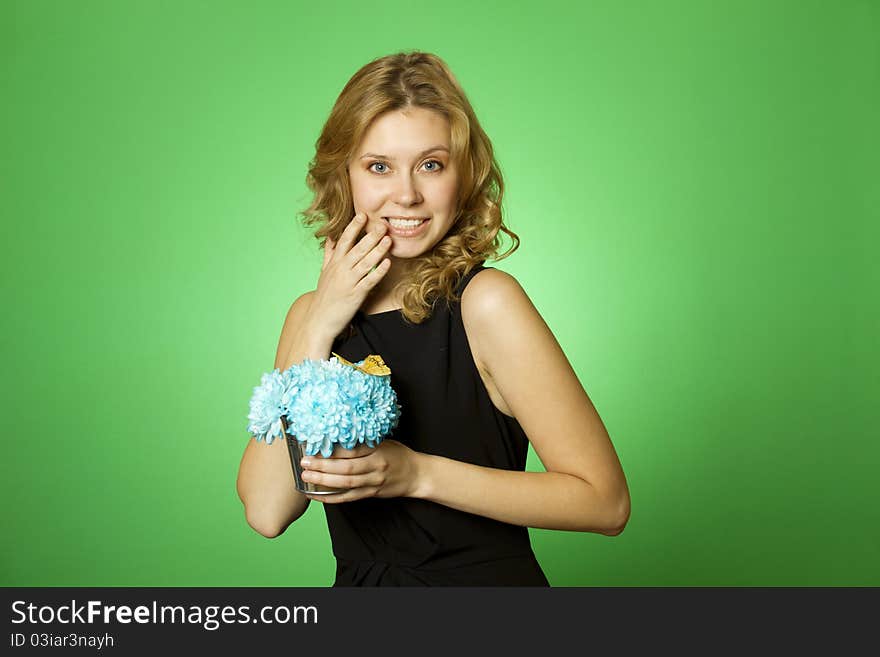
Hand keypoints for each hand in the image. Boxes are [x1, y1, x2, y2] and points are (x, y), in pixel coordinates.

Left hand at [300, 440, 422, 503]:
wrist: (417, 475)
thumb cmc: (399, 455)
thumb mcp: (384, 442)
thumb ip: (363, 443)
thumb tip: (336, 439)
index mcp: (379, 450)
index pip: (352, 450)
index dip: (332, 449)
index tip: (315, 446)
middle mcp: (376, 467)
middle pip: (346, 468)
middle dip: (323, 465)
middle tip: (305, 462)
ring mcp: (373, 483)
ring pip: (346, 483)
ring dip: (324, 480)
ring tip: (307, 475)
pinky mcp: (371, 494)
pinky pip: (348, 497)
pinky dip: (331, 498)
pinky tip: (317, 495)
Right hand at [304, 213, 391, 340]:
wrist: (319, 320)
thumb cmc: (324, 295)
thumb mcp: (324, 272)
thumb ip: (329, 254)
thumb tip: (330, 237)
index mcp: (334, 262)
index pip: (345, 240)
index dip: (354, 227)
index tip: (363, 215)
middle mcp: (341, 269)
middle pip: (358, 248)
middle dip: (370, 235)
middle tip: (383, 224)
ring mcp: (349, 282)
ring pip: (365, 262)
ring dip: (378, 250)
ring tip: (388, 239)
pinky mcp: (356, 295)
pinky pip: (369, 281)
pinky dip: (378, 272)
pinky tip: (387, 263)